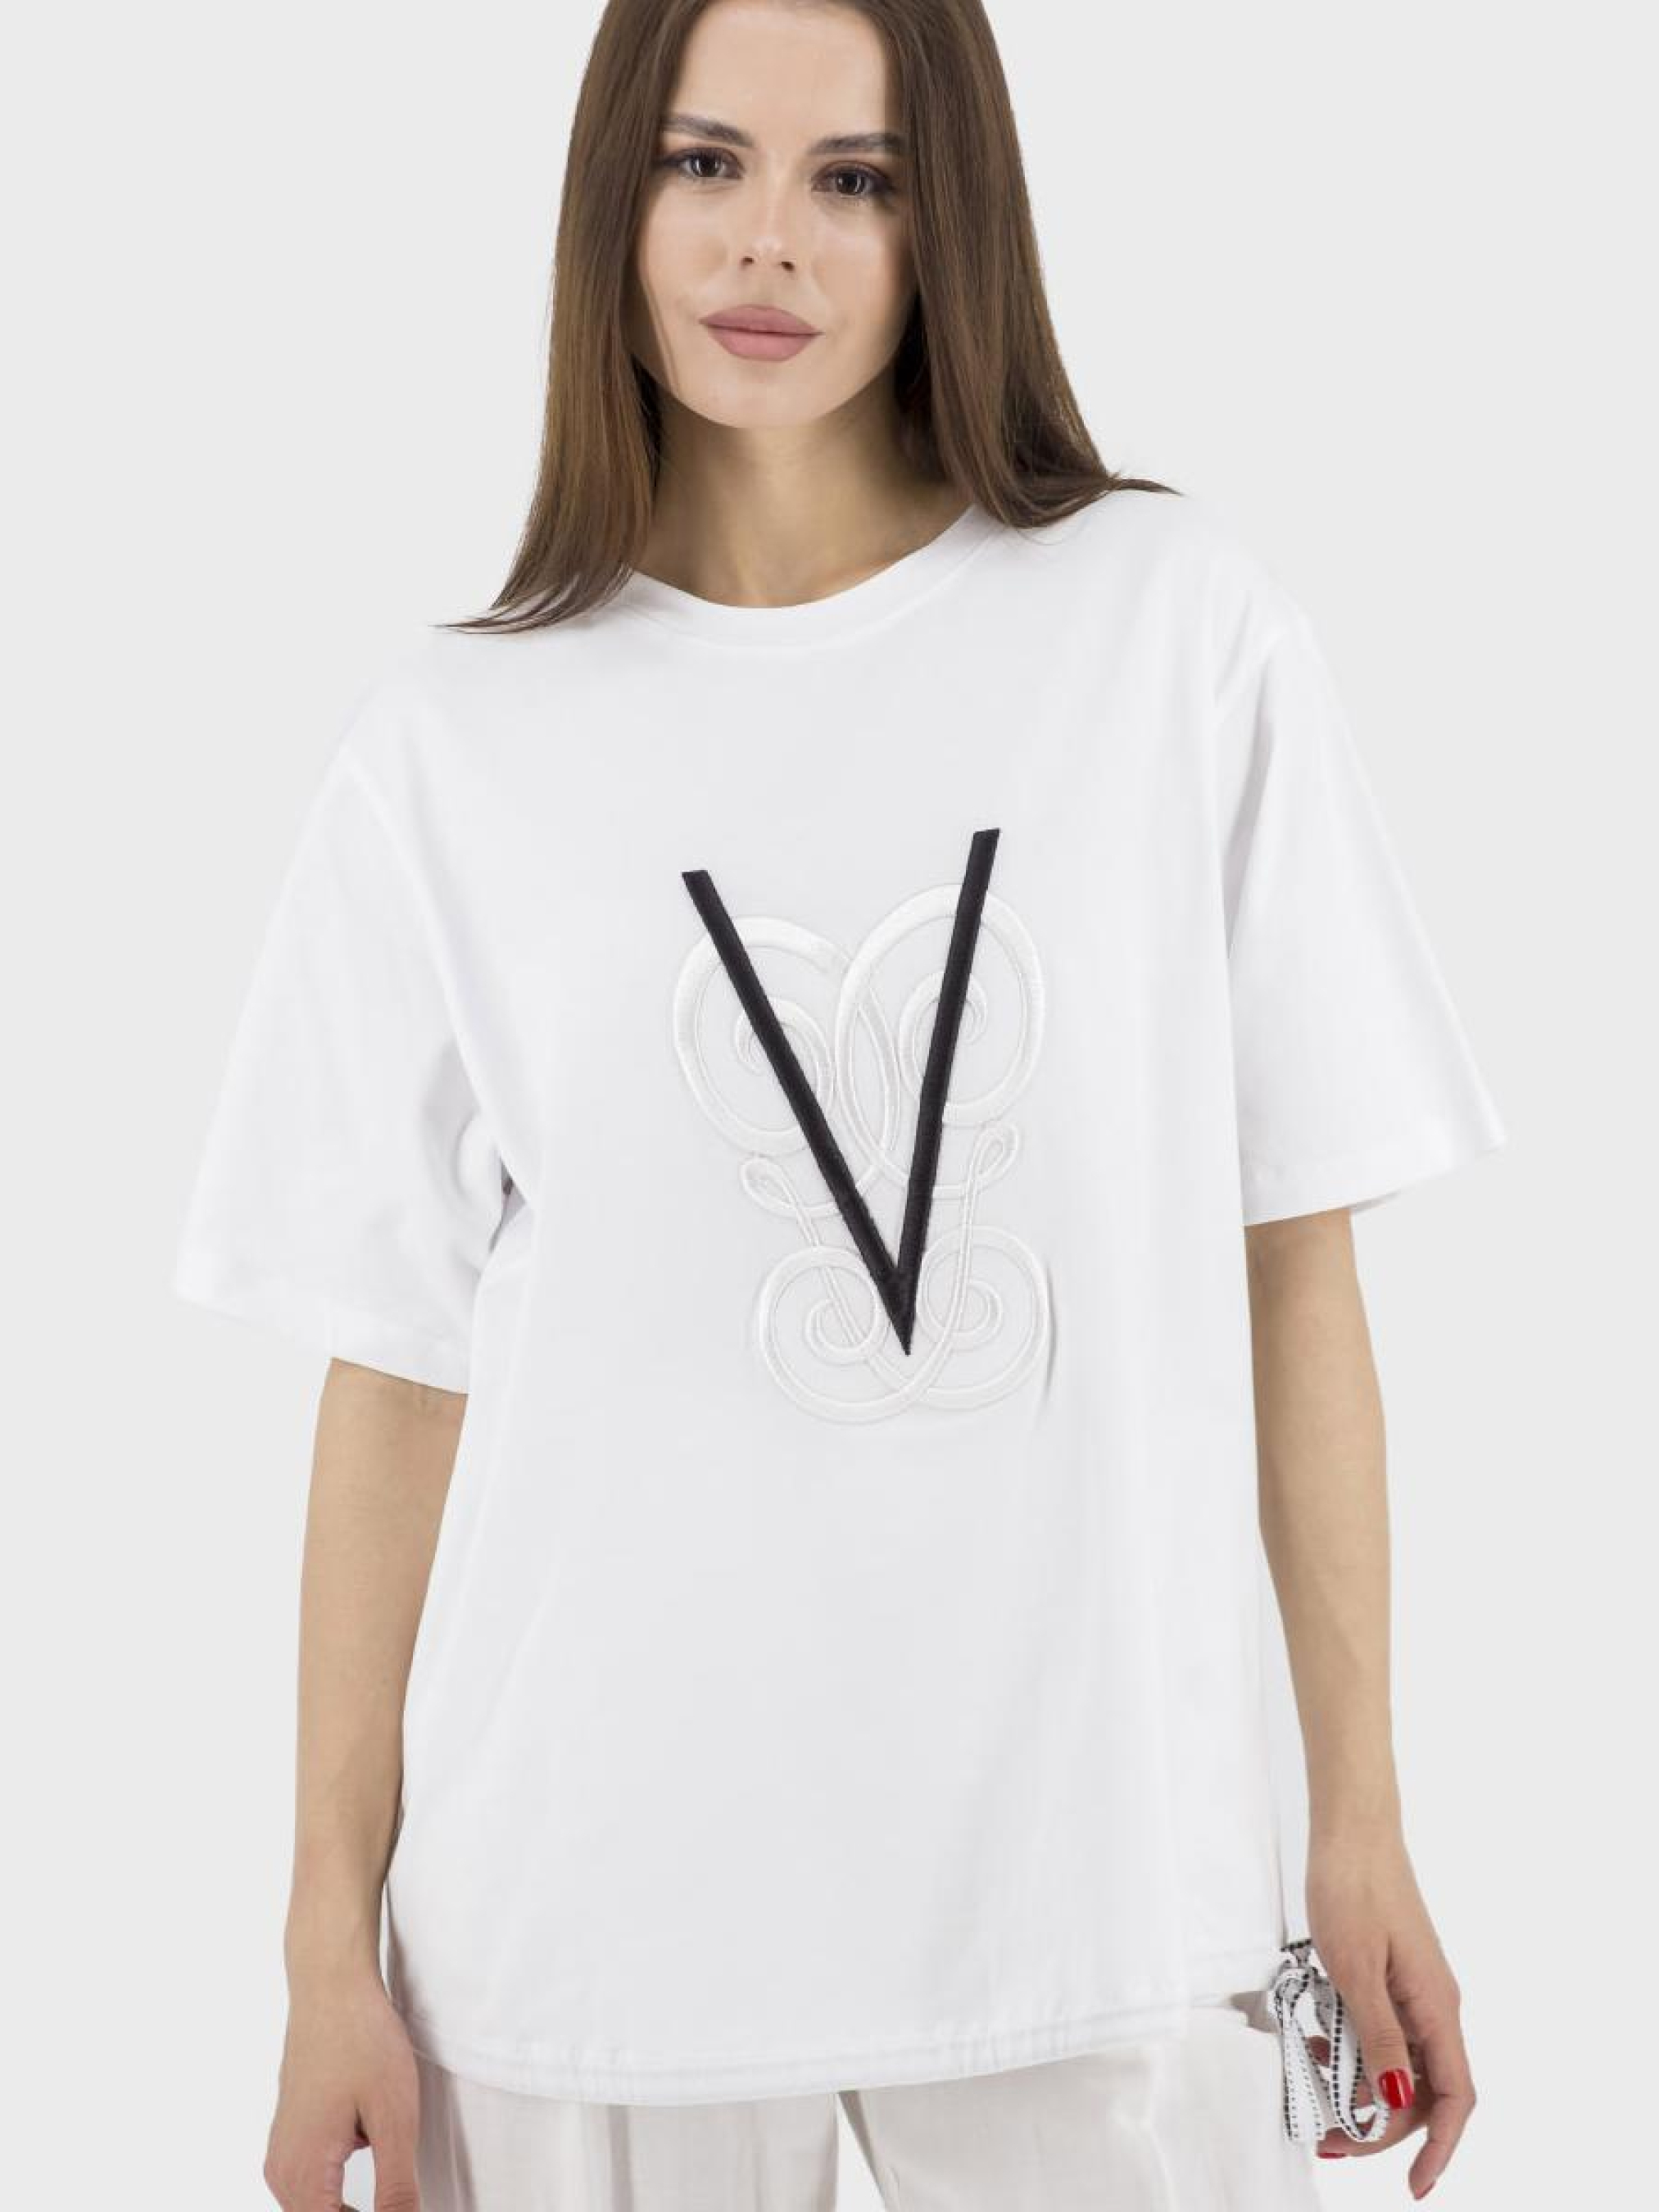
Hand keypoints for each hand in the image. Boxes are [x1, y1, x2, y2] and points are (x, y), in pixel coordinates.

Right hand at [263, 1971, 422, 2210]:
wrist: (331, 1986)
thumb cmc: (362, 2040)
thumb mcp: (395, 2120)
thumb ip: (396, 2189)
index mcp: (303, 2176)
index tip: (400, 2206)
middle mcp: (282, 2172)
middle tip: (400, 2201)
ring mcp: (283, 2153)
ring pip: (315, 2209)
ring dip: (351, 2210)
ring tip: (391, 2189)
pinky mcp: (292, 2136)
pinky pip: (312, 2185)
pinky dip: (341, 2191)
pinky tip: (373, 2165)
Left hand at [1304, 1825, 1475, 2198]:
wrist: (1350, 1825)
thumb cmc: (1353, 1887)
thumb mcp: (1355, 1970)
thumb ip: (1378, 2038)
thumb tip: (1399, 2100)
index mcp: (1436, 2006)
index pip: (1454, 2097)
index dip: (1438, 2146)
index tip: (1416, 2186)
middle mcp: (1433, 2003)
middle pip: (1423, 2090)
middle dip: (1381, 2125)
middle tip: (1328, 2137)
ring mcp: (1413, 1988)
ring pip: (1399, 2063)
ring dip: (1362, 2089)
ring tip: (1312, 2095)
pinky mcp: (1389, 1974)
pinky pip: (1380, 2031)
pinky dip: (1351, 2051)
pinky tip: (1314, 2047)